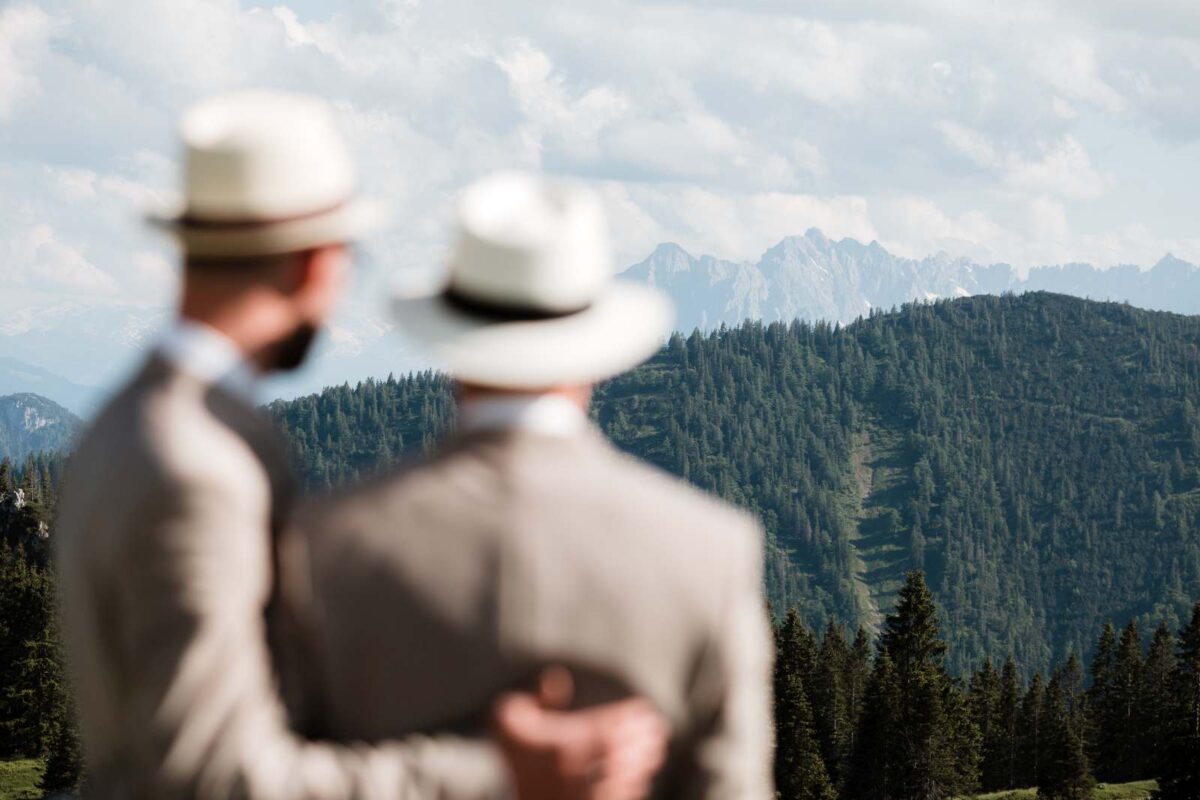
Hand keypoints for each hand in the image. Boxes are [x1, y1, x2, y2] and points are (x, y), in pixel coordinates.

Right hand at [492, 667, 667, 799]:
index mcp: (560, 744)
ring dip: (642, 763)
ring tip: (656, 751)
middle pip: (619, 753)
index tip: (645, 709)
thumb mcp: (507, 719)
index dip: (630, 717)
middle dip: (642, 739)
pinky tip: (641, 778)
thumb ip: (533, 698)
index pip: (607, 727)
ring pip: (621, 778)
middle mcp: (573, 772)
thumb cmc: (510, 754)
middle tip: (658, 729)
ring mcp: (580, 796)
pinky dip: (633, 788)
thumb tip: (559, 678)